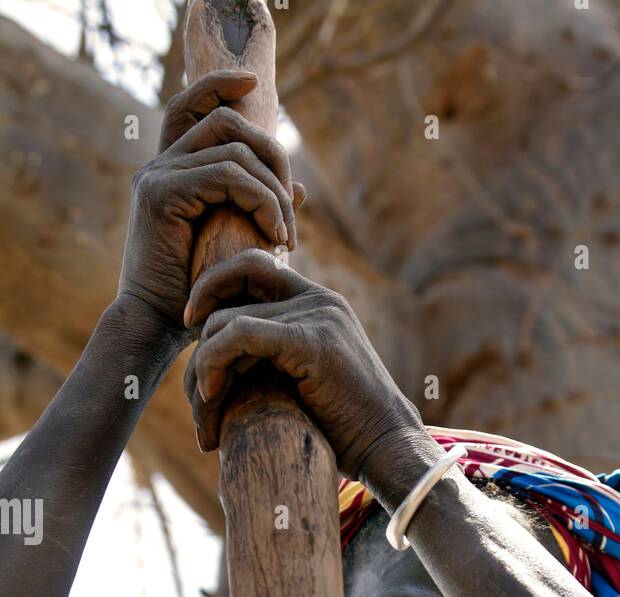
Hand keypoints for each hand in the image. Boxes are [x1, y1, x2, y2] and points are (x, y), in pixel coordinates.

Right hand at [116, 72, 304, 335]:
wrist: (156, 327)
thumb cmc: (196, 296)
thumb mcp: (236, 245)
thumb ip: (261, 213)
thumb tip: (300, 190)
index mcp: (171, 170)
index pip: (191, 106)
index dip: (219, 84)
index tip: (254, 83)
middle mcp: (160, 165)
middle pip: (226, 121)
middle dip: (273, 155)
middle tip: (294, 209)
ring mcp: (158, 176)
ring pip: (234, 148)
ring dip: (274, 188)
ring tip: (288, 234)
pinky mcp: (162, 194)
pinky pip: (229, 175)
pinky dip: (262, 201)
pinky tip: (276, 234)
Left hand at [184, 249, 423, 477]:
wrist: (387, 447)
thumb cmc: (345, 429)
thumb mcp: (304, 381)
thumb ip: (273, 358)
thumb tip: (222, 364)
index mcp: (318, 302)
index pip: (253, 266)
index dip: (215, 289)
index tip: (193, 330)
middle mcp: (319, 300)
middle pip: (233, 283)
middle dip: (200, 331)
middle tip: (194, 387)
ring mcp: (317, 316)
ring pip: (226, 319)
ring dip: (201, 368)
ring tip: (205, 416)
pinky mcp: (311, 341)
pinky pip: (239, 334)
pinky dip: (212, 363)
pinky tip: (212, 398)